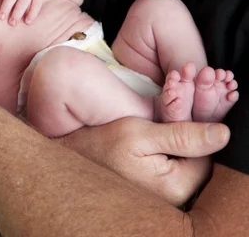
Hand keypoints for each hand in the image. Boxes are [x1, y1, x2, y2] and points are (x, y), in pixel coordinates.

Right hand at [57, 117, 229, 206]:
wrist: (73, 155)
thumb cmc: (102, 143)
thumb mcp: (140, 133)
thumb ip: (183, 135)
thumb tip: (222, 134)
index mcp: (175, 185)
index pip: (206, 151)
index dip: (198, 122)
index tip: (184, 99)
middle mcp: (174, 196)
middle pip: (198, 156)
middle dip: (191, 126)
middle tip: (177, 102)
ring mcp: (165, 192)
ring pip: (187, 157)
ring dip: (181, 132)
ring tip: (165, 111)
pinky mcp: (156, 185)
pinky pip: (174, 161)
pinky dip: (171, 142)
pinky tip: (159, 126)